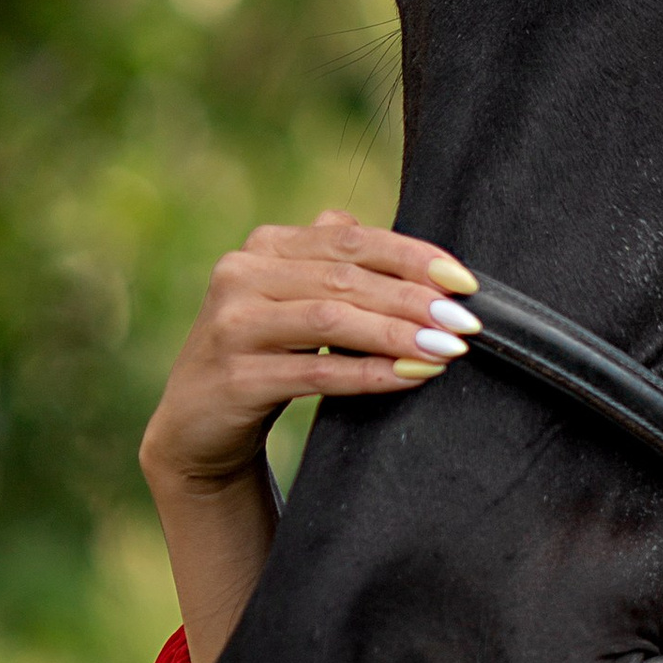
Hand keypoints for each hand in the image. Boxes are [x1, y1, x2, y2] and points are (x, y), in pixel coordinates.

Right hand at [143, 210, 480, 486]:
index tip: (465, 281)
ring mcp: (232, 325)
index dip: (413, 256)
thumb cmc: (267, 355)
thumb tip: (408, 244)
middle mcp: (241, 274)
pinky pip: (315, 373)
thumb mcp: (295, 298)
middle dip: (414, 300)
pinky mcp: (234, 377)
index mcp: (264, 246)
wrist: (197, 424)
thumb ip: (336, 261)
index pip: (351, 239)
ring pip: (332, 321)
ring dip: (397, 335)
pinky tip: (410, 377)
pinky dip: (369, 374)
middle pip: (346, 279)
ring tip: (446, 350)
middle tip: (465, 322)